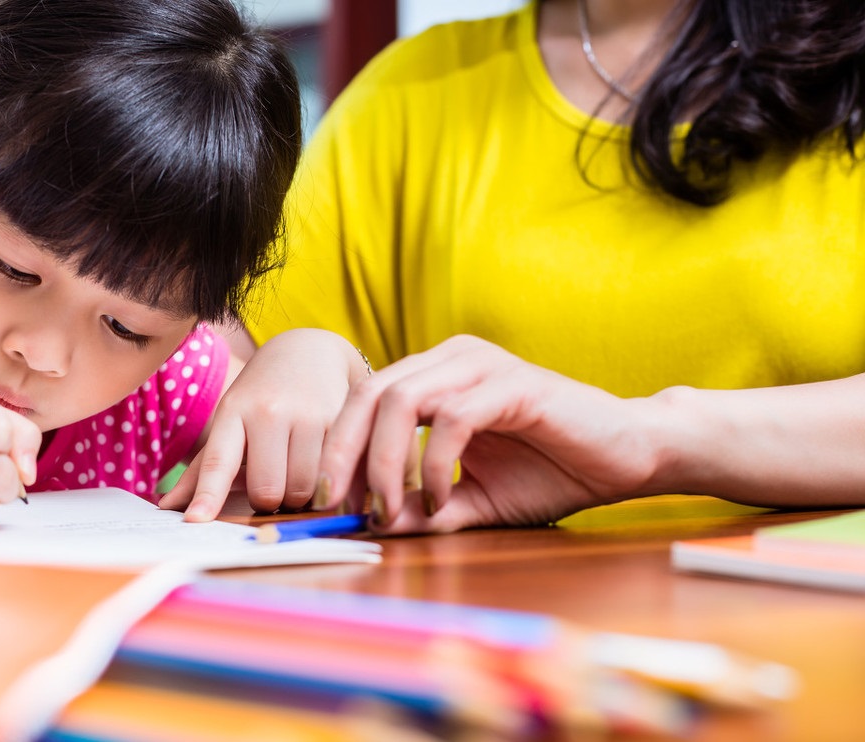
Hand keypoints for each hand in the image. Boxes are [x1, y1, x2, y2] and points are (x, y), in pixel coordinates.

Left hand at [159, 328, 367, 520]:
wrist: (309, 352)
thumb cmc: (262, 396)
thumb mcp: (230, 420)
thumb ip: (203, 467)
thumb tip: (167, 507)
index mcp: (234, 412)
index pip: (218, 461)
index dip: (208, 495)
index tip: (195, 521)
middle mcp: (269, 411)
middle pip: (268, 491)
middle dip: (270, 500)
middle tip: (274, 483)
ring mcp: (307, 415)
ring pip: (303, 490)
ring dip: (301, 496)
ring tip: (298, 472)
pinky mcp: (342, 421)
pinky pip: (334, 477)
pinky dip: (327, 484)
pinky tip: (324, 465)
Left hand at [318, 335, 664, 533]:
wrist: (629, 457)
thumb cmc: (553, 472)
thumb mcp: (473, 500)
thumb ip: (422, 508)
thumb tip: (370, 524)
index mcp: (436, 376)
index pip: (363, 402)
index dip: (336, 450)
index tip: (327, 503)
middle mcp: (451, 359)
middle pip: (368, 395)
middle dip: (344, 454)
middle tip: (341, 507)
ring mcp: (481, 366)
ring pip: (400, 400)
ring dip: (384, 462)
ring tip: (388, 509)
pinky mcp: (512, 383)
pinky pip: (451, 419)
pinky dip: (434, 465)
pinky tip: (441, 502)